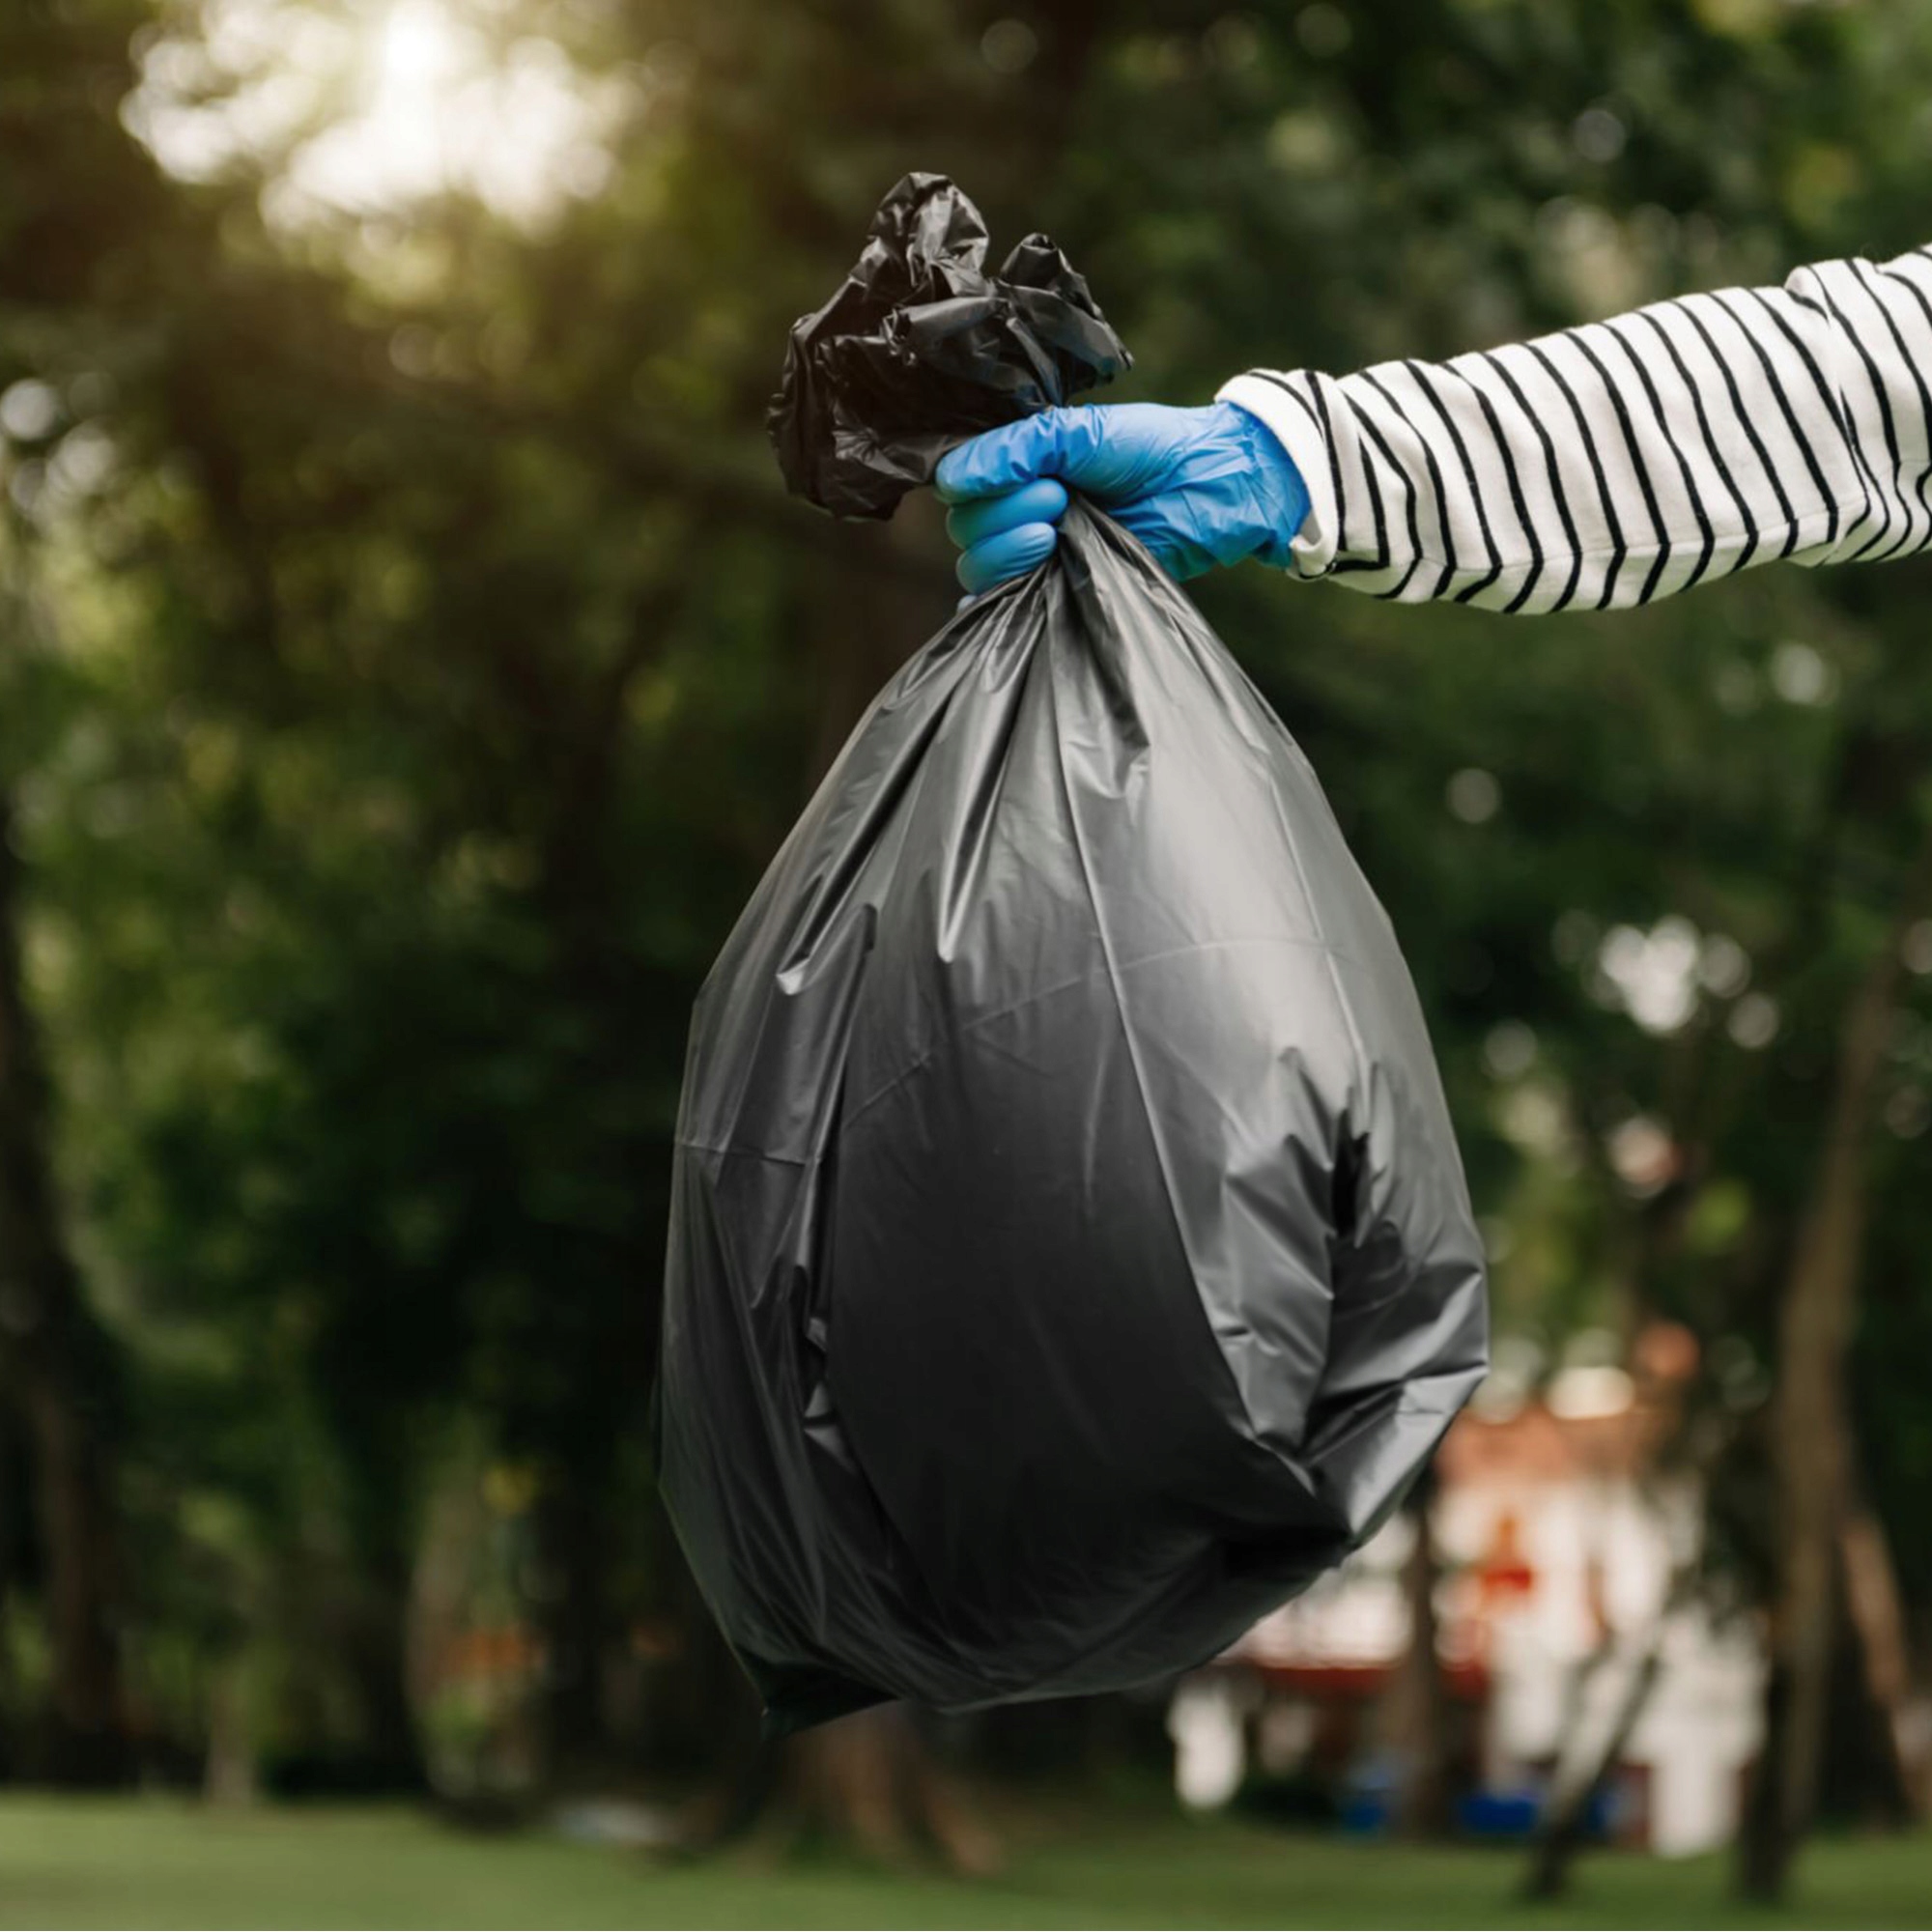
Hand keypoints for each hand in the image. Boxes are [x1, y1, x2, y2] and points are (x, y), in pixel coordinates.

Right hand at [933, 401, 1310, 594]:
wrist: (1205, 490)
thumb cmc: (1149, 450)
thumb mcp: (1079, 432)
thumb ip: (1017, 448)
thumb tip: (951, 478)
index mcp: (1017, 466)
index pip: (960, 484)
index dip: (985, 486)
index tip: (1038, 477)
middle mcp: (1015, 509)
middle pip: (965, 529)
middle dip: (1006, 514)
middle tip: (1060, 500)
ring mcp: (1033, 551)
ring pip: (976, 566)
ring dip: (1010, 552)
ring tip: (1057, 533)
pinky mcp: (1053, 589)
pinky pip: (999, 607)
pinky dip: (996, 603)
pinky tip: (1018, 591)